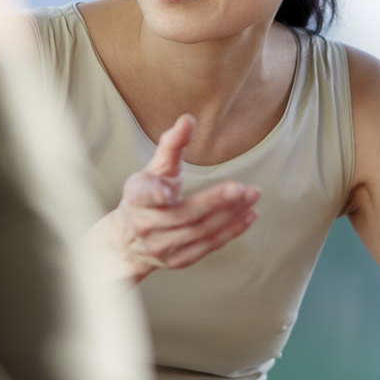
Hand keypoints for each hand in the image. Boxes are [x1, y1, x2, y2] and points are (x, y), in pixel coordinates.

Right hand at [88, 115, 260, 284]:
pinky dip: (232, 230)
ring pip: (201, 231)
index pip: (143, 195)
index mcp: (136, 199)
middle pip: (183, 214)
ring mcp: (163, 246)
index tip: (166, 193)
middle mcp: (147, 226)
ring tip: (252, 194)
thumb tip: (187, 120)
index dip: (154, 193)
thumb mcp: (153, 169)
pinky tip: (250, 215)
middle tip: (239, 188)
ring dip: (230, 214)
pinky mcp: (179, 259)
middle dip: (213, 201)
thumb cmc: (145, 197)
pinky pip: (209, 245)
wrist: (127, 241)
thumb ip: (171, 145)